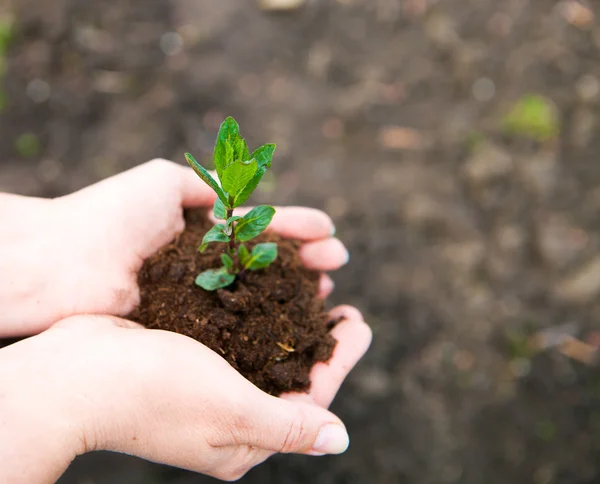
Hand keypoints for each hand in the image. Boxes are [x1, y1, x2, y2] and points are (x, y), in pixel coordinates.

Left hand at [0, 159, 347, 336]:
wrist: (60, 265)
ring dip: (292, 293)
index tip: (328, 230)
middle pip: (266, 262)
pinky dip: (264, 324)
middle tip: (338, 264)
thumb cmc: (108, 215)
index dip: (295, 227)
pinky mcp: (187, 328)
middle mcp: (204, 264)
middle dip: (304, 260)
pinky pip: (233, 324)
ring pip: (257, 295)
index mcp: (200, 229)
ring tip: (326, 291)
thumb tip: (231, 198)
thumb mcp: (162, 181)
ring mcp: (198, 297)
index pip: (260, 226)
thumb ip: (204, 185)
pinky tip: (289, 324)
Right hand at [0, 306, 370, 482]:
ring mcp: (206, 391)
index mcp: (244, 440)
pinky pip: (235, 337)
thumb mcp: (230, 409)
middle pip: (290, 377)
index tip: (361, 324)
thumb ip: (288, 425)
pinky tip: (266, 291)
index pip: (311, 400)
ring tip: (313, 294)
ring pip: (263, 353)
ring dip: (289, 324)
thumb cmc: (153, 391)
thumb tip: (340, 441)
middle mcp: (228, 419)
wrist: (75, 373)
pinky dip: (256, 315)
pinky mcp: (188, 362)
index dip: (340, 359)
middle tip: (342, 308)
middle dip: (318, 341)